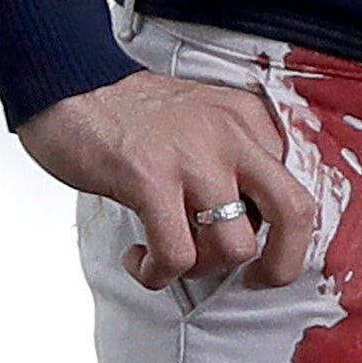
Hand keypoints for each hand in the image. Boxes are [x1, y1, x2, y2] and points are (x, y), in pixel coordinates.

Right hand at [21, 67, 309, 289]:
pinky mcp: (150, 178)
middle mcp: (231, 135)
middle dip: (281, 264)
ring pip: (233, 246)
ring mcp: (193, 156)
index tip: (250, 248)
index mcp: (248, 121)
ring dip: (201, 269)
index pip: (294, 189)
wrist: (66, 82)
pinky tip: (138, 258)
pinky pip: (176, 254)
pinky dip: (158, 273)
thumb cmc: (129, 114)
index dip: (277, 236)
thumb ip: (233, 160)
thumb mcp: (201, 121)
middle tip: (253, 280)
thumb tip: (251, 225)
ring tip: (168, 257)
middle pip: (294, 212)